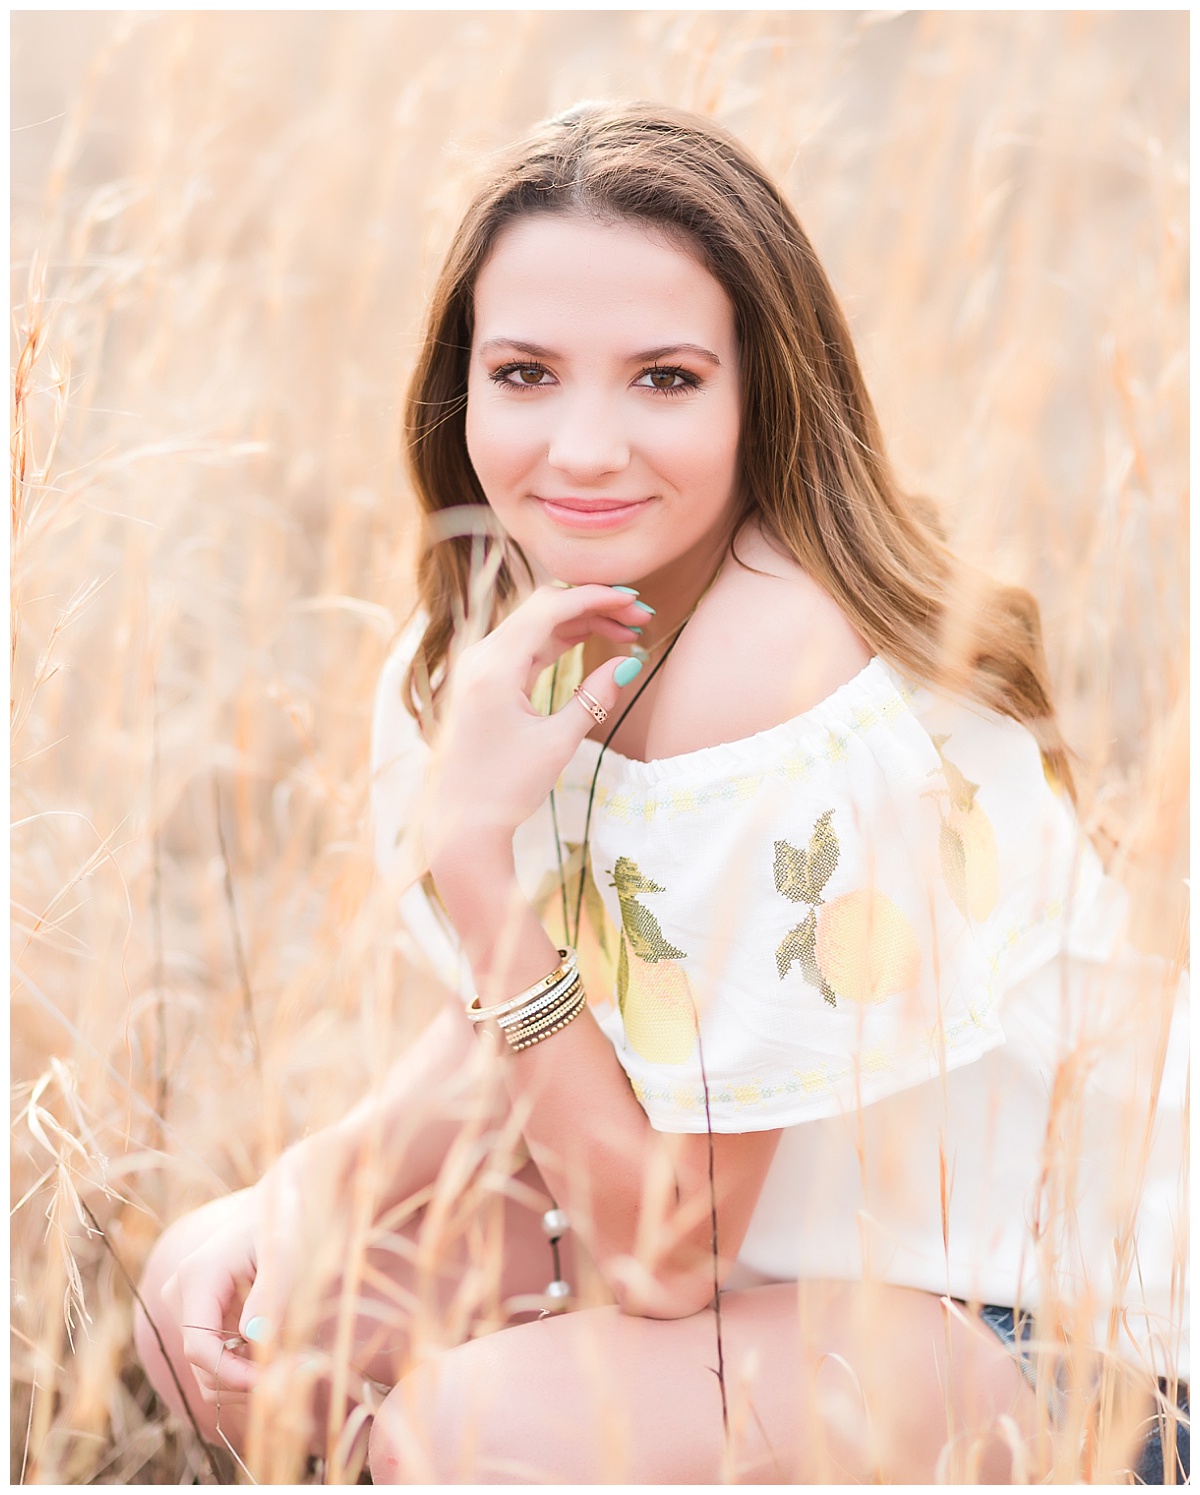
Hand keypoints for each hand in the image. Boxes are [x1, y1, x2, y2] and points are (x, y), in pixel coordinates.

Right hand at [164, 1140, 341, 1404]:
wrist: (285, 1197)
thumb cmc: (288, 1219)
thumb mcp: (287, 1252)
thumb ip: (271, 1294)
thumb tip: (255, 1340)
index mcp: (196, 1276)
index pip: (199, 1349)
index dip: (233, 1375)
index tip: (275, 1380)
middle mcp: (182, 1292)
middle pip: (202, 1366)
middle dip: (246, 1380)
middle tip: (299, 1372)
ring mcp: (189, 1305)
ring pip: (209, 1369)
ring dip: (249, 1378)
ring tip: (298, 1362)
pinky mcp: (204, 1313)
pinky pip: (219, 1356)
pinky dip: (248, 1366)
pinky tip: (285, 1353)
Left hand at [422, 584, 644, 872]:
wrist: (461, 824)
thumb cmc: (505, 788)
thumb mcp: (557, 743)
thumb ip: (594, 697)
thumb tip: (630, 664)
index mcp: (493, 667)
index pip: (549, 608)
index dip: (596, 597)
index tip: (635, 600)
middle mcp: (480, 658)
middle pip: (543, 609)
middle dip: (593, 605)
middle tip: (639, 616)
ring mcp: (479, 668)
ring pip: (536, 625)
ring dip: (580, 622)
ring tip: (626, 631)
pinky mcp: (484, 682)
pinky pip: (525, 647)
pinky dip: (559, 641)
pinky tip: (593, 642)